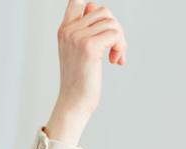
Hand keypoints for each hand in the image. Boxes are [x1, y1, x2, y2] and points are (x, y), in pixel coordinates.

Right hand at [44, 0, 127, 144]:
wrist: (74, 102)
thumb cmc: (80, 80)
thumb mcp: (80, 51)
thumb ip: (87, 29)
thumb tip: (95, 7)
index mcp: (65, 29)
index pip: (77, 1)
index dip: (92, 6)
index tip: (103, 26)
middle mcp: (69, 30)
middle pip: (104, 12)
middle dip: (116, 30)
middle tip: (117, 49)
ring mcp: (77, 37)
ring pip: (112, 23)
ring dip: (120, 40)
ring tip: (116, 57)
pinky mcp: (89, 47)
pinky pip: (115, 34)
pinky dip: (121, 47)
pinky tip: (116, 61)